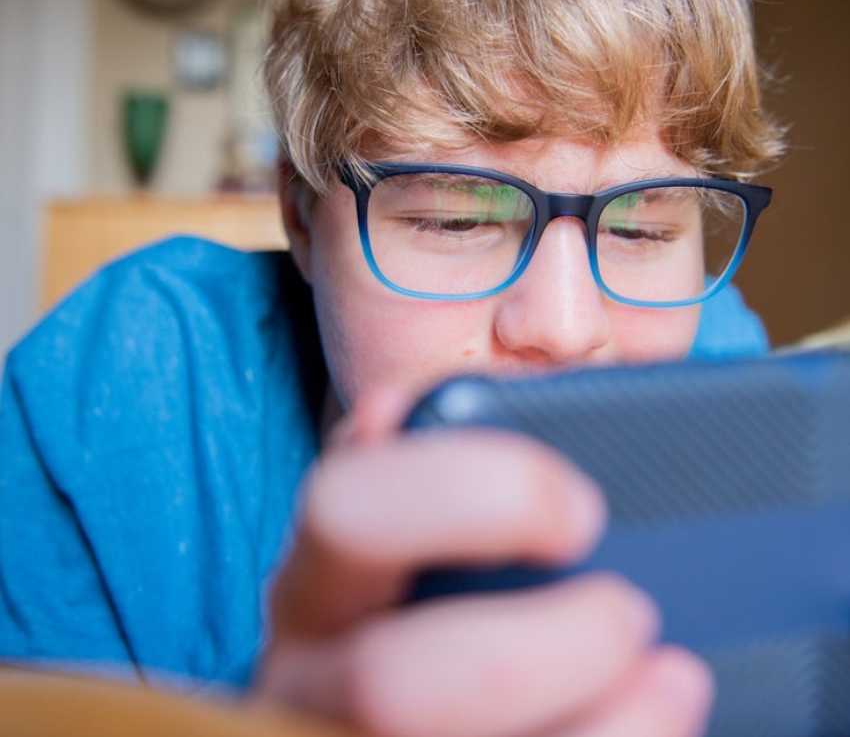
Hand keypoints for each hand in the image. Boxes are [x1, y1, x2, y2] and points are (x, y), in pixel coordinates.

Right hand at [254, 387, 712, 736]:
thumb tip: (390, 409)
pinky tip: (648, 715)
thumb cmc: (426, 594)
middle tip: (628, 611)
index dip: (467, 497)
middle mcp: (315, 672)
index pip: (348, 509)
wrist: (428, 700)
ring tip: (669, 677)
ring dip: (597, 722)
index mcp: (321, 575)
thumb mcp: (411, 527)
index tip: (578, 509)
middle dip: (538, 649)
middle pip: (390, 681)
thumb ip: (421, 470)